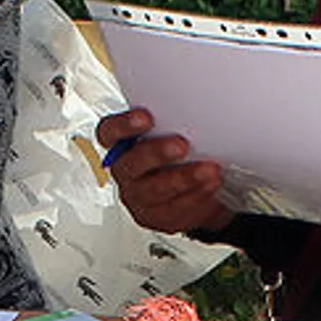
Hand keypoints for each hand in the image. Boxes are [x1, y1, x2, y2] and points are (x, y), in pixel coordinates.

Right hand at [97, 106, 233, 236]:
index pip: (110, 132)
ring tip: (209, 170)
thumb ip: (173, 121)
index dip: (123, 126)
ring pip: (154, 189)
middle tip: (182, 145)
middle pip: (130, 163)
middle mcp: (126, 170)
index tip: (145, 118)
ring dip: (184, 178)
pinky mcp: (156, 217)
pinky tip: (210, 186)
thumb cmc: (179, 156)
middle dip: (156, 153)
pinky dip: (196, 196)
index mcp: (123, 144)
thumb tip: (198, 104)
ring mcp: (139, 196)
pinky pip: (174, 208)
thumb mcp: (173, 132)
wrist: (193, 190)